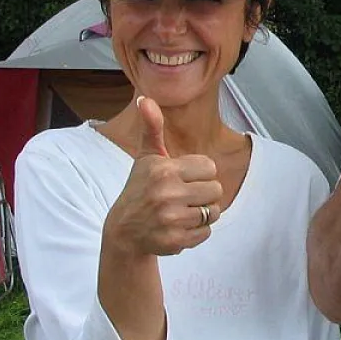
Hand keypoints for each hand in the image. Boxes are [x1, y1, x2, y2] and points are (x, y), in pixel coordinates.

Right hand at [102, 96, 223, 256]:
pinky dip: (197, 231)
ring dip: (202, 213)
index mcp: (164, 169)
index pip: (210, 167)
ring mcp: (172, 219)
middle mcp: (168, 193)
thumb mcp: (146, 158)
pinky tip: (179, 226)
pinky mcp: (176, 241)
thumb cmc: (140, 189)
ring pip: (213, 212)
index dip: (200, 173)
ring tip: (183, 211)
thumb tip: (144, 98)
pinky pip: (207, 233)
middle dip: (204, 194)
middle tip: (185, 196)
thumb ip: (152, 128)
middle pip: (216, 190)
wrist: (124, 231)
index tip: (184, 178)